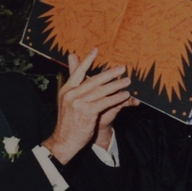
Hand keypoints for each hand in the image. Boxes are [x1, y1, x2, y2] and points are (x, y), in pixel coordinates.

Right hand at [42, 48, 131, 164]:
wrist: (64, 140)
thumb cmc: (68, 120)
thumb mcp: (66, 100)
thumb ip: (74, 84)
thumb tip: (71, 65)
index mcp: (66, 89)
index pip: (78, 72)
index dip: (87, 60)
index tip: (96, 50)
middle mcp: (71, 94)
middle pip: (93, 80)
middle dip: (109, 73)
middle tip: (122, 68)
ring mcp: (79, 103)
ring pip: (101, 90)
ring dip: (116, 85)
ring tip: (127, 81)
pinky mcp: (88, 112)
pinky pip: (105, 102)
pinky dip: (116, 98)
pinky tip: (124, 95)